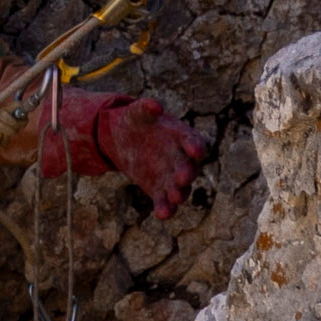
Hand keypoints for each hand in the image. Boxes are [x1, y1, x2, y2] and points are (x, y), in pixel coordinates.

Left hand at [37, 91, 210, 214]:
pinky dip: (166, 209)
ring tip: (175, 197)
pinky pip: (165, 201)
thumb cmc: (137, 121)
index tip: (195, 151)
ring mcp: (171, 177)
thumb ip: (146, 107)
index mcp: (181, 137)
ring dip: (179, 194)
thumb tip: (155, 105)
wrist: (124, 140)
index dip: (195, 147)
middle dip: (187, 173)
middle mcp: (181, 159)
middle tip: (182, 177)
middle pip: (190, 168)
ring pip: (181, 188)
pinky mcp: (159, 190)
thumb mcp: (138, 112)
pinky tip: (162, 214)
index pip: (194, 143)